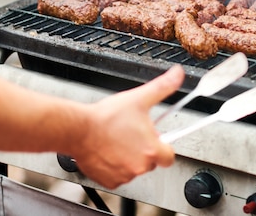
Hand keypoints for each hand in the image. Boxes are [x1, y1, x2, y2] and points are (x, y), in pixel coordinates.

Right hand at [72, 65, 184, 188]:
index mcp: (152, 150)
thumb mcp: (139, 98)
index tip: (154, 139)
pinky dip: (113, 166)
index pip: (168, 156)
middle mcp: (140, 166)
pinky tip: (107, 151)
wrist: (78, 128)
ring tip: (116, 141)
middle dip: (143, 150)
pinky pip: (117, 176)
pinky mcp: (109, 181)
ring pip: (133, 169)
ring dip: (128, 158)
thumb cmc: (106, 117)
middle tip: (130, 135)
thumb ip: (162, 87)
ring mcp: (124, 175)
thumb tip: (177, 75)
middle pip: (150, 162)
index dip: (163, 146)